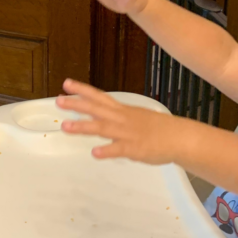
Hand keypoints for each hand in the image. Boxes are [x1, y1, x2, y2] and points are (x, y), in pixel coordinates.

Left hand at [57, 79, 181, 164]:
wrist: (179, 138)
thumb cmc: (158, 128)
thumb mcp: (136, 117)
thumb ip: (118, 119)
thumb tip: (103, 119)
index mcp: (122, 110)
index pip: (99, 96)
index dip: (82, 90)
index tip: (66, 83)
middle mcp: (122, 118)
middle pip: (96, 109)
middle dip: (76, 104)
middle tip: (58, 100)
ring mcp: (127, 133)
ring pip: (102, 128)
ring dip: (83, 126)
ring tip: (65, 126)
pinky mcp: (134, 148)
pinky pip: (118, 149)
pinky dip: (107, 151)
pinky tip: (95, 153)